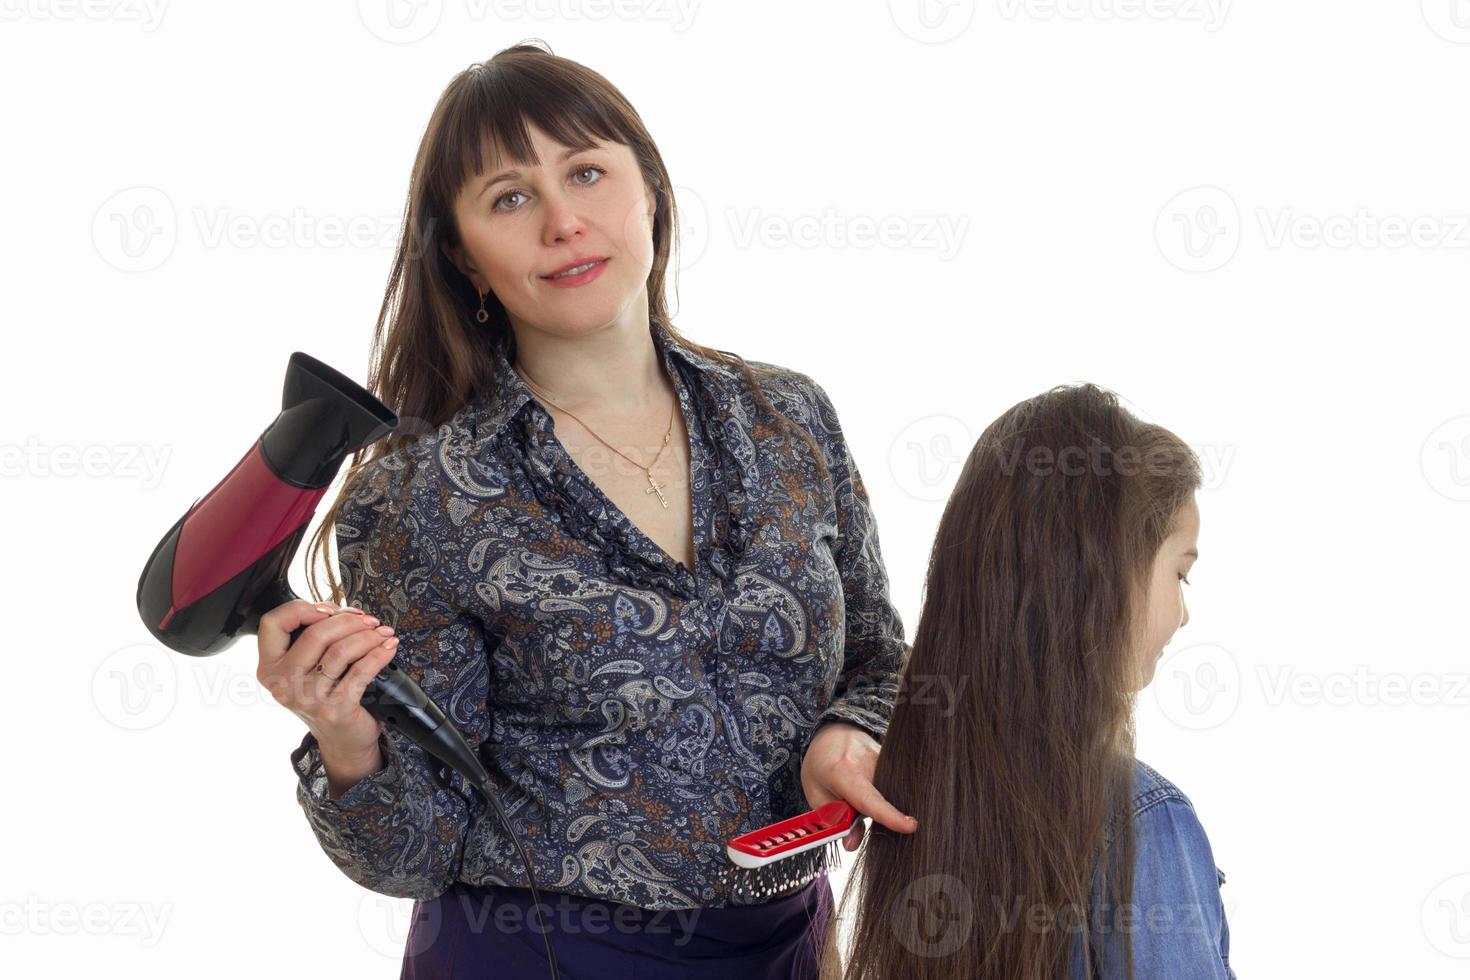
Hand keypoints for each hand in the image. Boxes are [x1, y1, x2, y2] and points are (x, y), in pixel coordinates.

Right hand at [255, 599, 399, 759]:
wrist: (343, 741)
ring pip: (340, 650)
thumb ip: (312, 640)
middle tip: (368, 620)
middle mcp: (283, 684)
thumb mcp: (306, 670)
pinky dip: (380, 653)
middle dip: (348, 620)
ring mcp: (307, 698)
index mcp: (270, 668)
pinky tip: (389, 646)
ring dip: (368, 635)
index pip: (272, 623)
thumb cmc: (326, 698)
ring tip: (382, 631)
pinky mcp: (334, 709)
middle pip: (315, 634)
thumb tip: (342, 612)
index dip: (302, 608)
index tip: (328, 610)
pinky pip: (362, 670)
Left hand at [800, 721, 917, 851]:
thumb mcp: (817, 795)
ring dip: (882, 804)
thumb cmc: (821, 765)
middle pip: (886, 799)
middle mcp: (868, 762)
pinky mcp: (894, 760)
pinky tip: (875, 791)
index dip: (890, 815)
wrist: (832, 734)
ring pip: (892, 793)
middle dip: (879, 816)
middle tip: (856, 811)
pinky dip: (888, 794)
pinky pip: (896, 784)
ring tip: (860, 796)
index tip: (910, 827)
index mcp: (843, 772)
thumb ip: (835, 821)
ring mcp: (884, 758)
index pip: (870, 799)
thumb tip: (852, 845)